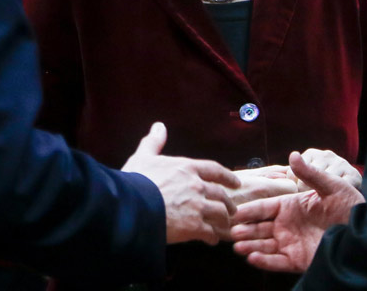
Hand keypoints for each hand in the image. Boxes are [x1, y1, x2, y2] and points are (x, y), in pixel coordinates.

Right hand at [122, 122, 240, 244]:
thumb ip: (154, 142)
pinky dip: (212, 237)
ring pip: (219, 213)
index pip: (215, 170)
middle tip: (231, 209)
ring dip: (223, 220)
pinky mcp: (193, 227)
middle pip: (221, 194)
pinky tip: (211, 240)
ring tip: (224, 225)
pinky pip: (210, 232)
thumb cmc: (135, 181)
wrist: (131, 207)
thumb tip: (159, 126)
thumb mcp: (144, 157)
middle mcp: (197, 186)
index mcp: (187, 168)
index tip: (236, 182)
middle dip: (228, 202)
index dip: (227, 177)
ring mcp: (197, 207)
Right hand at [230, 151, 364, 272]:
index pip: (264, 207)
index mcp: (291, 206)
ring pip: (264, 245)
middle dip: (245, 229)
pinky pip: (277, 262)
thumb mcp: (331, 186)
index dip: (250, 209)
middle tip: (232, 231)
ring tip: (238, 247)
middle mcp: (287, 225)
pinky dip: (264, 261)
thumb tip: (293, 154)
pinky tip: (252, 257)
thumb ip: (310, 174)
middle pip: (259, 227)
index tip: (234, 211)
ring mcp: (291, 243)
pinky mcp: (298, 260)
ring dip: (250, 246)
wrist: (365, 232)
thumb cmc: (350, 206)